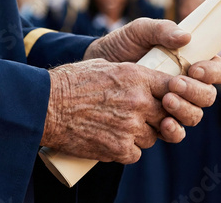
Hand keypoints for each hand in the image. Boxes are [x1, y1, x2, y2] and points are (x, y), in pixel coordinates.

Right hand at [40, 58, 217, 163]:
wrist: (46, 105)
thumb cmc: (72, 82)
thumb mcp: (106, 66)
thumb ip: (133, 76)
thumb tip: (148, 83)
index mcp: (137, 77)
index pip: (173, 87)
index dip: (171, 95)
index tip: (165, 99)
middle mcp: (139, 101)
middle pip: (166, 115)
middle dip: (156, 117)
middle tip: (137, 116)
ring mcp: (131, 126)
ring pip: (152, 137)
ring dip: (140, 135)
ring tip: (118, 127)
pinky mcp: (119, 148)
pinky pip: (136, 153)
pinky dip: (126, 150)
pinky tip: (111, 140)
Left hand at [84, 17, 220, 127]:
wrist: (96, 66)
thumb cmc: (122, 44)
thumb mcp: (139, 31)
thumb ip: (161, 30)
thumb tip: (186, 37)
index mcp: (192, 62)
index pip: (217, 70)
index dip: (212, 72)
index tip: (195, 69)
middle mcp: (188, 86)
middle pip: (208, 96)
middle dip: (195, 92)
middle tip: (174, 85)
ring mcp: (175, 105)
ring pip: (194, 115)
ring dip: (185, 110)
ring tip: (165, 101)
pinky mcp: (159, 122)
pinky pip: (175, 133)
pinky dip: (173, 131)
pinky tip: (163, 125)